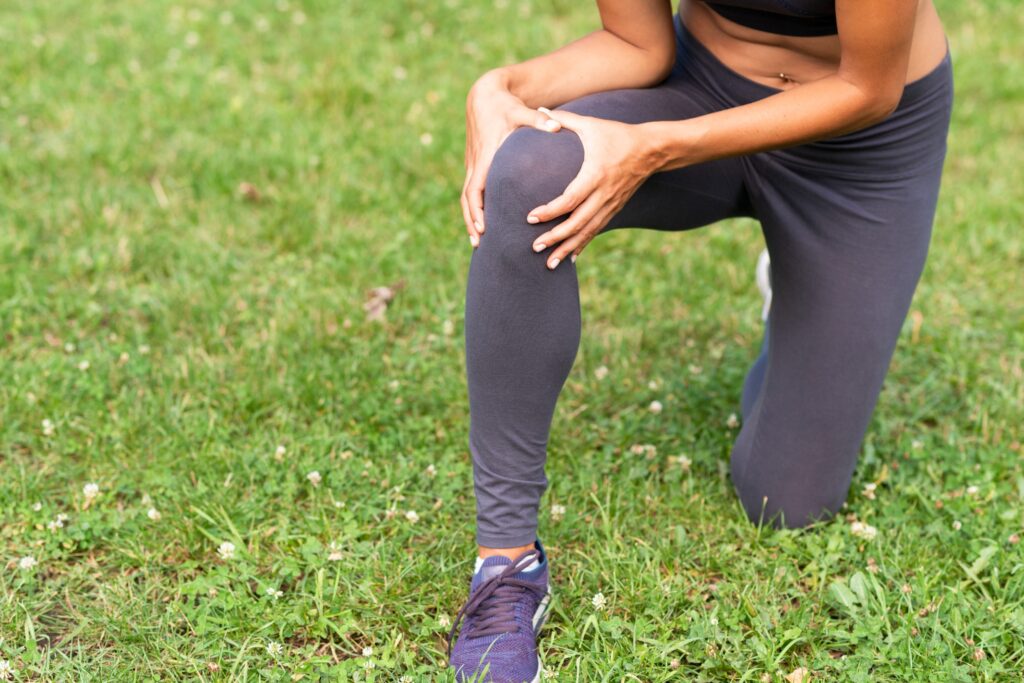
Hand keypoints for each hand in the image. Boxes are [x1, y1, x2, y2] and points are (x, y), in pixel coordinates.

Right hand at [462, 71, 562, 247]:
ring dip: (470, 219)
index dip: (478, 210)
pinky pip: (471, 192)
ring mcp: (473, 165)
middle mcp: (476, 164)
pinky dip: (473, 209)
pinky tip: (482, 223)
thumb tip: (557, 126)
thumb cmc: (504, 104)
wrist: (484, 94)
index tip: (483, 227)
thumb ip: (538, 121)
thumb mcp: (520, 111)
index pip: (476, 189)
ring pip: (466, 198)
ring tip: (477, 241)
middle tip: (478, 243)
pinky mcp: (476, 164)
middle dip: (471, 222)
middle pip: (467, 199)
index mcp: (485, 157)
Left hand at [526, 109, 655, 268]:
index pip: (570, 199)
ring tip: (549, 264)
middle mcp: (603, 195)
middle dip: (555, 238)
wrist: (652, 149)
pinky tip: (570, 258)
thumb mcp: (592, 125)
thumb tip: (539, 109)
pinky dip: (582, 245)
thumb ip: (564, 119)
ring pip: (587, 232)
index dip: (550, 211)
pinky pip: (596, 231)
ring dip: (567, 249)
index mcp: (595, 175)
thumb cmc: (618, 134)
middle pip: (577, 223)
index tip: (531, 218)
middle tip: (534, 247)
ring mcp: (610, 205)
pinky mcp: (614, 209)